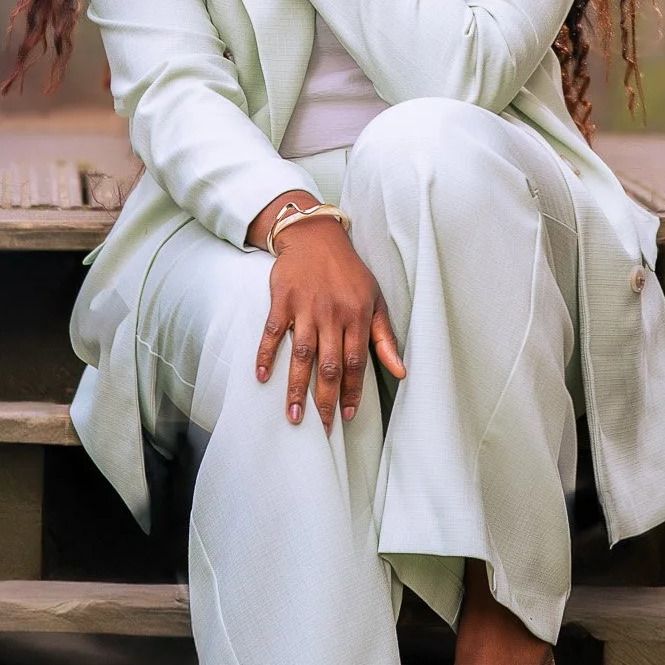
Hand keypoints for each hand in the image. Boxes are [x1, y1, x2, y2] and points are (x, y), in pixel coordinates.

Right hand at [254, 217, 405, 428]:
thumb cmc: (349, 272)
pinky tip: (263, 377)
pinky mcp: (283, 299)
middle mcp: (332, 314)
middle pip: (329, 365)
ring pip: (302, 354)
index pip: (356, 362)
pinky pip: (273, 332)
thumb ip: (385, 337)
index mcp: (357, 316)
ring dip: (296, 388)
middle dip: (325, 400)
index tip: (348, 416)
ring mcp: (306, 306)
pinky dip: (267, 354)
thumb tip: (401, 372)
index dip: (352, 391)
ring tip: (294, 417)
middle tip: (320, 428)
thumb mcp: (375, 300)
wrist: (316, 236)